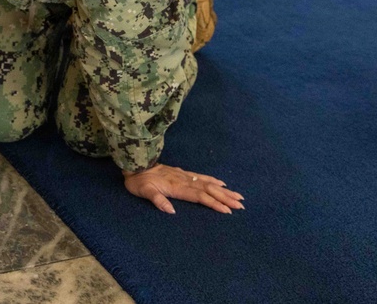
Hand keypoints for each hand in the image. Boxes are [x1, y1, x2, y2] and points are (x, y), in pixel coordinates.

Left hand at [123, 163, 244, 214]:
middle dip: (225, 197)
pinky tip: (221, 183)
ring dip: (224, 190)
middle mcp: (184, 180)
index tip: (227, 210)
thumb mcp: (144, 192)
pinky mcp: (183, 173)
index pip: (199, 196)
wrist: (135, 165)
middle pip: (209, 189)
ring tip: (238, 196)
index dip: (213, 203)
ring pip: (208, 183)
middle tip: (241, 205)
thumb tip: (171, 211)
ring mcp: (185, 176)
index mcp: (177, 187)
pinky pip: (201, 176)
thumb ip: (158, 200)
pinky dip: (213, 180)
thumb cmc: (139, 181)